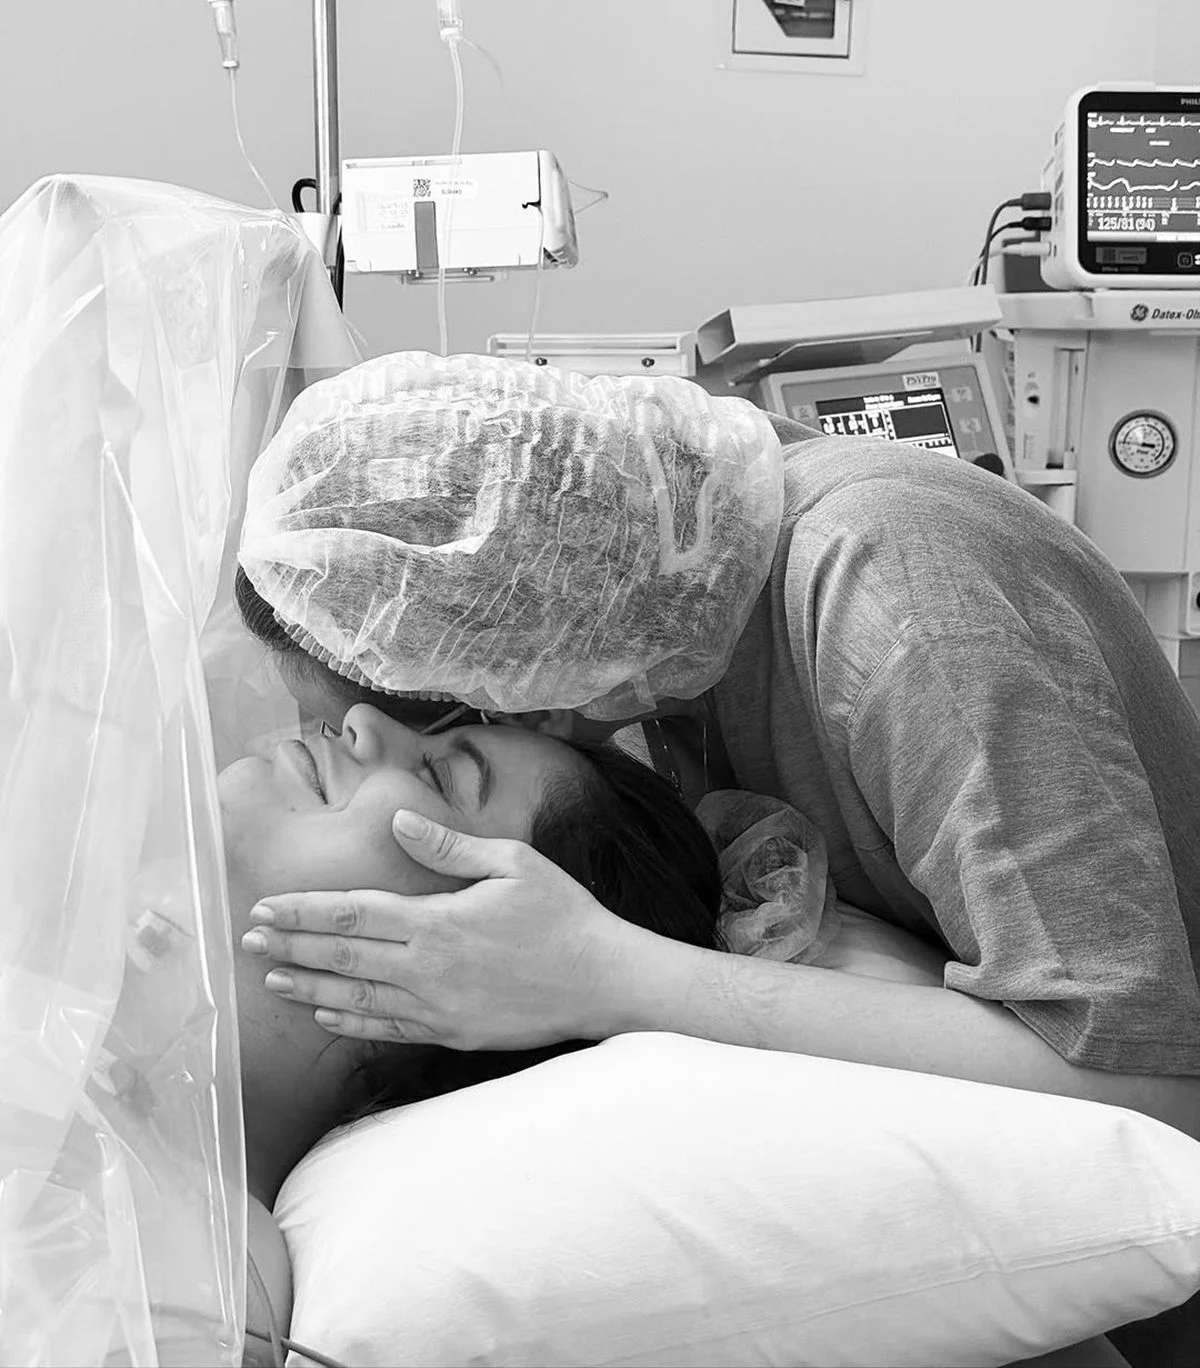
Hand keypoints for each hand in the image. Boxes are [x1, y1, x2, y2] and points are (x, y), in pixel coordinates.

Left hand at [240, 811, 651, 1049]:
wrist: (602, 982)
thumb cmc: (562, 915)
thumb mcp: (512, 863)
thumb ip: (449, 847)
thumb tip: (401, 821)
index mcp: (437, 922)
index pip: (353, 913)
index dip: (305, 911)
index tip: (267, 907)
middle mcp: (427, 969)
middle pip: (343, 956)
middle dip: (291, 947)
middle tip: (248, 941)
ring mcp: (437, 1008)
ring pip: (356, 999)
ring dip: (309, 987)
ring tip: (271, 979)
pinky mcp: (452, 1033)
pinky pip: (389, 1029)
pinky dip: (351, 1022)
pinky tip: (327, 1014)